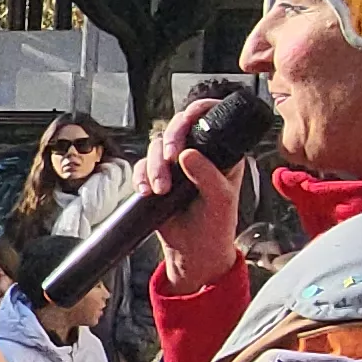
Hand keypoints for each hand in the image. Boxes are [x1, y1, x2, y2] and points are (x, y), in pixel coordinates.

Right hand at [138, 96, 248, 294]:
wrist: (195, 251)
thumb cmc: (216, 224)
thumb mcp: (221, 200)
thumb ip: (208, 175)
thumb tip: (187, 154)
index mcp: (221, 151)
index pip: (209, 117)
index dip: (198, 110)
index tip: (189, 118)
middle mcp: (197, 152)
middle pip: (176, 127)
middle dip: (170, 140)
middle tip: (170, 158)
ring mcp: (175, 164)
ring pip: (156, 146)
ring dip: (154, 166)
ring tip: (161, 189)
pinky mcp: (156, 176)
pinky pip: (141, 166)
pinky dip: (140, 177)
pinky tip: (145, 192)